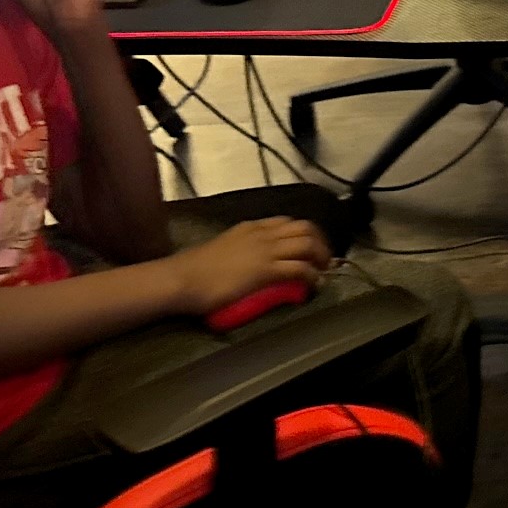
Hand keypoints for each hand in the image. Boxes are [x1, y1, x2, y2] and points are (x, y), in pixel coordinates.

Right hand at [163, 217, 330, 316]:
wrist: (182, 278)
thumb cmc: (196, 268)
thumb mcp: (225, 248)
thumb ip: (242, 248)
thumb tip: (252, 261)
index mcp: (251, 227)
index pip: (287, 222)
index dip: (304, 234)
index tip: (310, 248)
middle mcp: (262, 234)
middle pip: (305, 228)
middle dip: (320, 242)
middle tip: (324, 260)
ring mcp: (265, 250)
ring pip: (307, 243)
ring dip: (321, 257)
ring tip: (324, 271)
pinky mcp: (266, 270)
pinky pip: (300, 268)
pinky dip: (312, 276)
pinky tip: (314, 284)